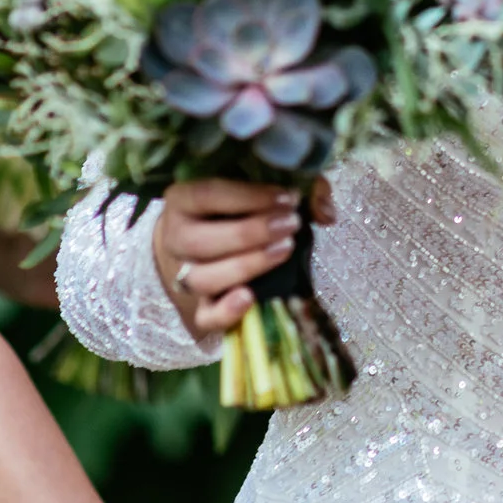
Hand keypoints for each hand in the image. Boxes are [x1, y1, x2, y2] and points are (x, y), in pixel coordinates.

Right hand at [151, 177, 336, 339]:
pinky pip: (205, 317)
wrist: (206, 236)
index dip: (249, 197)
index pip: (207, 195)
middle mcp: (176, 237)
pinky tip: (250, 298)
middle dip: (252, 233)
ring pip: (203, 279)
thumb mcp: (265, 185)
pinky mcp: (199, 307)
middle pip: (202, 242)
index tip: (288, 198)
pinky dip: (226, 312)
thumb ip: (301, 187)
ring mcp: (184, 275)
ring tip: (284, 250)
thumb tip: (326, 213)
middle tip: (290, 225)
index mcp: (184, 198)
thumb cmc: (241, 205)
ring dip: (246, 266)